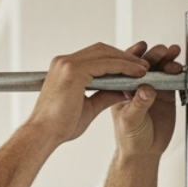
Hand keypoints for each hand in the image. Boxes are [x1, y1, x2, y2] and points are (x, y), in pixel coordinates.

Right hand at [26, 42, 149, 146]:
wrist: (43, 136)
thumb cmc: (60, 126)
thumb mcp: (89, 106)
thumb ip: (106, 94)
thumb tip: (126, 89)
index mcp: (64, 68)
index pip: (95, 56)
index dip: (116, 59)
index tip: (134, 67)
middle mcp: (63, 61)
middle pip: (101, 50)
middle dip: (124, 56)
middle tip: (143, 66)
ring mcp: (67, 64)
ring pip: (105, 53)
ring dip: (127, 60)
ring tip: (144, 69)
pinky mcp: (73, 70)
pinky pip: (106, 63)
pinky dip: (123, 66)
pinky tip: (137, 73)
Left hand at [109, 41, 181, 158]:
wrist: (145, 152)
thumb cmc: (129, 138)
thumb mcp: (130, 122)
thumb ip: (138, 105)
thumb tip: (146, 89)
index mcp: (121, 89)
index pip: (125, 68)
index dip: (133, 56)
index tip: (141, 49)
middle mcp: (136, 85)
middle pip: (144, 64)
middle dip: (153, 55)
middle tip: (161, 52)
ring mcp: (152, 87)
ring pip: (159, 68)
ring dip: (166, 59)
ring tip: (172, 54)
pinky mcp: (166, 93)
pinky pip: (173, 78)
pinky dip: (177, 71)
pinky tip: (180, 67)